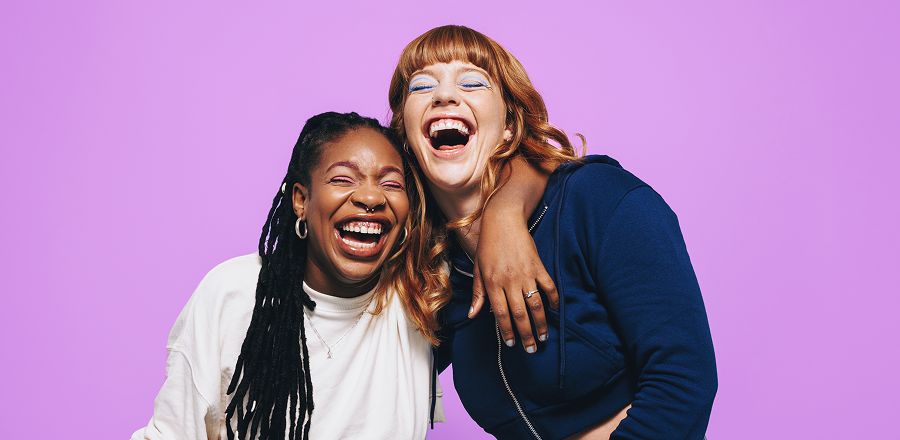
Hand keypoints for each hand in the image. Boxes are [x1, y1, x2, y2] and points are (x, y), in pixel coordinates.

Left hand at [469, 205, 557, 352]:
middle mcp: (509, 281)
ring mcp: (525, 273)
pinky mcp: (538, 266)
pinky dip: (553, 300)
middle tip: (531, 348)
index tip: (511, 344)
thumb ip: (478, 293)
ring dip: (541, 323)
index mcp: (493, 283)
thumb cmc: (488, 245)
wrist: (503, 219)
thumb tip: (472, 314)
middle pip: (520, 314)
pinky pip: (548, 287)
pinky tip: (553, 310)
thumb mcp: (478, 268)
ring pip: (535, 304)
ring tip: (543, 336)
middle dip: (526, 334)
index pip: (501, 314)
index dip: (507, 331)